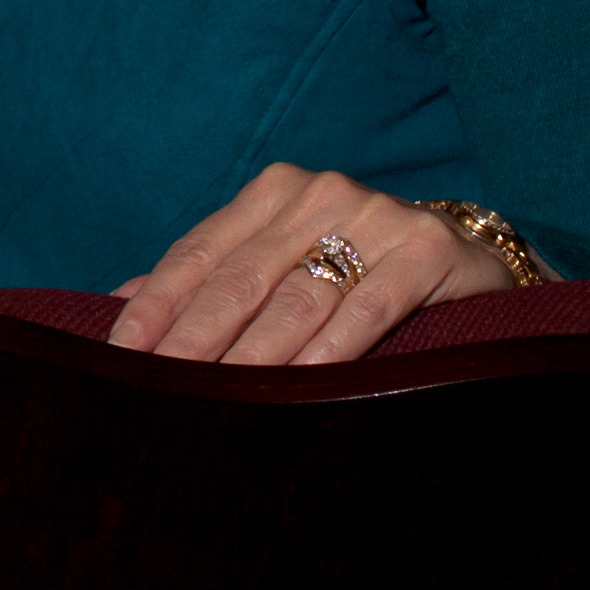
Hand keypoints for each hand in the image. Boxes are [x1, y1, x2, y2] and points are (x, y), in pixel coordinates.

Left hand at [106, 163, 514, 364]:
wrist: (470, 258)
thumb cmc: (359, 266)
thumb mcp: (286, 260)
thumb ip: (214, 278)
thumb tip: (119, 304)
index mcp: (274, 191)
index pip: (200, 252)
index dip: (156, 303)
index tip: (120, 351)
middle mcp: (319, 194)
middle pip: (240, 277)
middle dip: (194, 337)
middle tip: (158, 385)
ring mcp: (376, 216)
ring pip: (297, 298)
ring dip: (254, 353)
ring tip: (217, 398)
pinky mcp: (427, 250)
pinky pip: (368, 308)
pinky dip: (331, 349)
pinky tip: (303, 385)